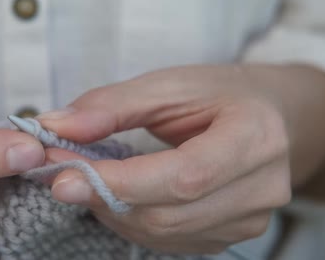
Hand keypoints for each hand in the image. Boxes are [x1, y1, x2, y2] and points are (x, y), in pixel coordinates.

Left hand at [39, 64, 324, 253]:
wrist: (267, 116)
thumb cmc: (219, 94)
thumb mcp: (169, 84)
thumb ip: (112, 105)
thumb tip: (57, 127)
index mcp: (255, 137)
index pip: (185, 176)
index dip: (121, 182)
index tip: (64, 176)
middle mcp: (262, 188)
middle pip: (170, 213)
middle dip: (104, 197)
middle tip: (60, 174)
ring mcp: (250, 220)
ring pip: (164, 232)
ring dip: (112, 210)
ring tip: (86, 179)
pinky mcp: (231, 235)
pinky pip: (169, 240)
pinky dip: (131, 220)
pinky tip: (116, 195)